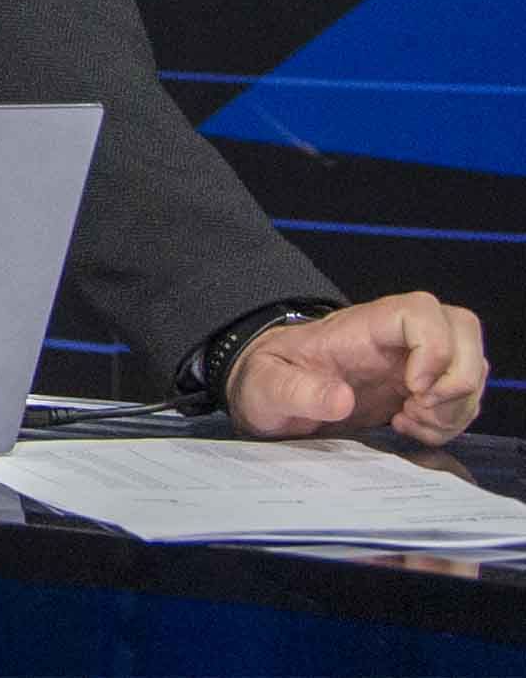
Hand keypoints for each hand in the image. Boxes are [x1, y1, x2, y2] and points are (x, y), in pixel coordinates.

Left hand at [224, 293, 489, 443]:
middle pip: (462, 327)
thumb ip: (295, 392)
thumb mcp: (266, 388)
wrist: (271, 396)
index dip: (434, 346)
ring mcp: (412, 361)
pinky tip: (411, 427)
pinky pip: (462, 395)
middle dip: (460, 376)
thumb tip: (341, 399)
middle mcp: (395, 338)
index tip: (412, 388)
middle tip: (421, 407)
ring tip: (410, 421)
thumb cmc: (267, 382)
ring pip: (471, 364)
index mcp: (360, 327)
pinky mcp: (421, 387)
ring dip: (456, 403)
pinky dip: (452, 418)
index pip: (419, 310)